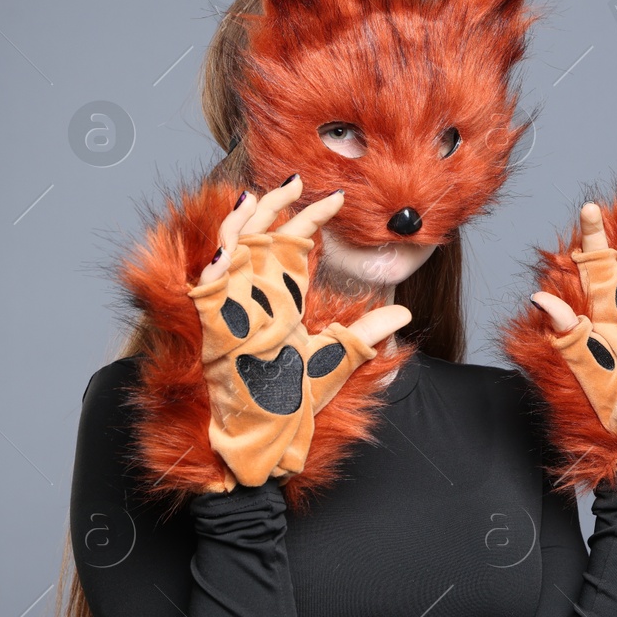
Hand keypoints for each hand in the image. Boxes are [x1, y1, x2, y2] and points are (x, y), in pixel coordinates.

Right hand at [189, 176, 410, 490]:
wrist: (265, 436)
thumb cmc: (292, 403)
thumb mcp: (337, 359)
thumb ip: (366, 334)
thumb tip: (404, 315)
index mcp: (280, 301)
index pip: (292, 247)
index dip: (310, 219)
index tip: (337, 199)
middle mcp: (254, 298)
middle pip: (259, 236)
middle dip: (275, 205)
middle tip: (299, 179)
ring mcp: (231, 307)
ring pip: (231, 246)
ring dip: (247, 217)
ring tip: (269, 192)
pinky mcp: (213, 322)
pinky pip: (211, 276)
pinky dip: (221, 251)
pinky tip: (237, 230)